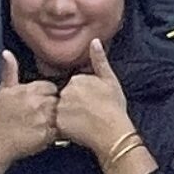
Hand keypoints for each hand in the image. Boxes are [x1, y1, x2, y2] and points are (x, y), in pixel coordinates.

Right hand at [0, 50, 60, 173]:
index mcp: (28, 90)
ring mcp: (42, 119)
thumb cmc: (0, 117)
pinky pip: (60, 130)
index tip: (41, 101)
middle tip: (42, 114)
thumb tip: (6, 53)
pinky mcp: (46, 135)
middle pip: (58, 99)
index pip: (51, 86)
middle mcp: (37, 103)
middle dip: (53, 106)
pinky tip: (45, 133)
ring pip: (60, 114)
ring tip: (44, 123)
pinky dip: (55, 132)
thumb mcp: (3, 91)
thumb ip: (9, 71)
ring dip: (56, 118)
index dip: (47, 94)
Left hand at [56, 38, 136, 163]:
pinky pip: (58, 123)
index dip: (84, 95)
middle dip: (75, 104)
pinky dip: (66, 127)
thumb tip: (94, 41)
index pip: (75, 85)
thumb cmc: (114, 107)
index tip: (94, 103)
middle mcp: (66, 90)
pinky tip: (79, 129)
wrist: (113, 132)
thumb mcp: (110, 80)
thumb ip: (100, 60)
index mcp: (78, 78)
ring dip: (70, 115)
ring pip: (61, 110)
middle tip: (90, 113)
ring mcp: (61, 106)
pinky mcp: (58, 122)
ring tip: (85, 122)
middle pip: (66, 96)